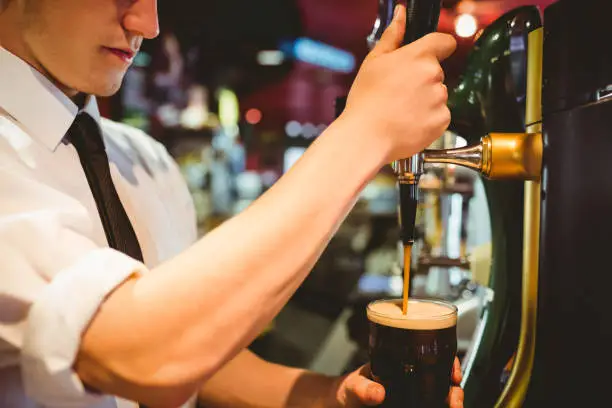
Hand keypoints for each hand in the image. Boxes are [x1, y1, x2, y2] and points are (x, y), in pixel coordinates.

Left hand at [329, 357, 463, 407]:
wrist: (341, 406)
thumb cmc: (347, 392)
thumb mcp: (353, 387)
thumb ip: (363, 389)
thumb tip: (378, 393)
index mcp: (402, 365)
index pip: (433, 359)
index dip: (450, 364)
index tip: (455, 375)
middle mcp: (412, 381)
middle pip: (444, 383)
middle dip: (456, 392)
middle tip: (455, 401)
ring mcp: (413, 398)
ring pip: (441, 399)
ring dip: (452, 404)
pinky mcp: (411, 406)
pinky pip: (430, 406)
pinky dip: (440, 407)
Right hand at [339, 4, 456, 163]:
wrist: (367, 137)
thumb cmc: (366, 101)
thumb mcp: (374, 62)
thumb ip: (393, 35)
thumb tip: (400, 14)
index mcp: (418, 56)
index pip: (444, 42)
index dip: (438, 48)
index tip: (430, 56)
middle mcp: (434, 75)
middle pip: (437, 73)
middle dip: (423, 80)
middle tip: (399, 93)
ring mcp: (440, 99)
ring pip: (438, 95)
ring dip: (425, 101)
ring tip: (401, 111)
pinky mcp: (442, 120)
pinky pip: (440, 115)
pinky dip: (428, 119)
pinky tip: (408, 122)